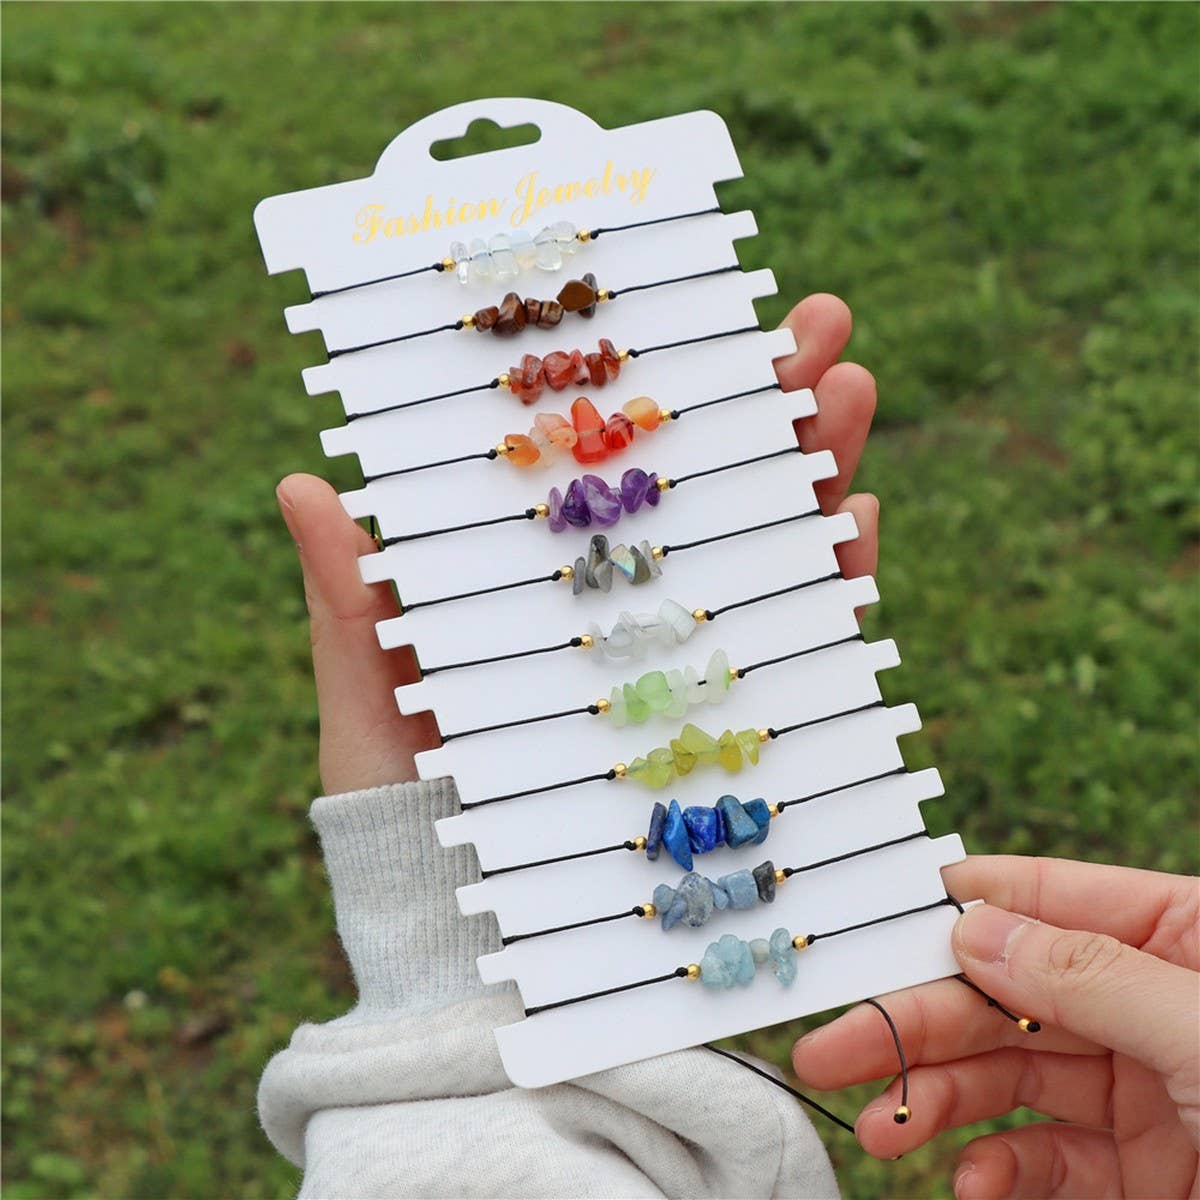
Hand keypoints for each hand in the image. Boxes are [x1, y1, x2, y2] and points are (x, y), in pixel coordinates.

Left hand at [275, 293, 878, 795]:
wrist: (454, 908)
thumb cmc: (396, 788)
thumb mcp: (364, 681)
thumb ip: (349, 593)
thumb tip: (301, 484)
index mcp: (544, 563)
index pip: (608, 453)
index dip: (653, 380)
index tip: (693, 309)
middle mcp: (623, 592)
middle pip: (707, 480)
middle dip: (767, 398)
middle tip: (820, 323)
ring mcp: (680, 648)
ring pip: (767, 542)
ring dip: (817, 464)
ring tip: (852, 390)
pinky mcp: (723, 715)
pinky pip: (797, 641)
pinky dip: (833, 582)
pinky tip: (856, 520)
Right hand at [792, 856, 1199, 1197]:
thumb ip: (1093, 975)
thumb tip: (979, 925)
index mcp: (1185, 940)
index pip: (1051, 898)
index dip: (964, 906)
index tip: (881, 921)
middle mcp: (1154, 1009)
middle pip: (1008, 999)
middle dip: (918, 1022)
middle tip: (836, 1044)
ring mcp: (1148, 1096)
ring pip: (1012, 1081)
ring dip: (938, 1102)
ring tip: (882, 1128)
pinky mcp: (1143, 1178)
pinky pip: (1047, 1162)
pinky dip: (999, 1172)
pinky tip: (970, 1182)